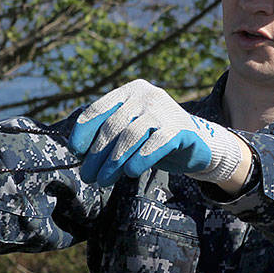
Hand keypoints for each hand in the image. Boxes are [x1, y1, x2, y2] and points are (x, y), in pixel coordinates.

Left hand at [68, 79, 245, 186]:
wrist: (198, 143)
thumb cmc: (155, 139)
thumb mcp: (130, 130)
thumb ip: (109, 134)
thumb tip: (80, 154)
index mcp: (130, 92)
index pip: (98, 109)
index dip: (83, 132)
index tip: (76, 152)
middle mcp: (146, 95)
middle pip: (112, 126)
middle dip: (96, 155)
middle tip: (88, 176)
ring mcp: (164, 110)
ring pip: (130, 136)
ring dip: (113, 162)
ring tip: (103, 180)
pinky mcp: (179, 129)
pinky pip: (154, 145)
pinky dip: (139, 160)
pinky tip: (130, 173)